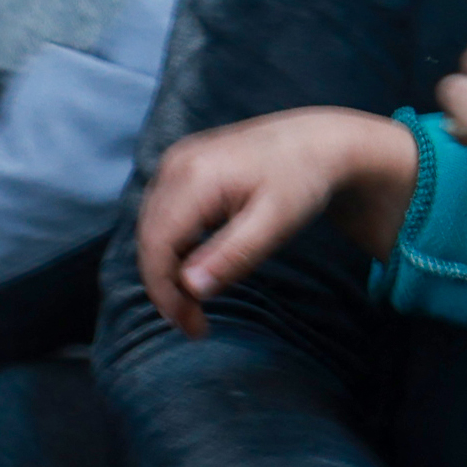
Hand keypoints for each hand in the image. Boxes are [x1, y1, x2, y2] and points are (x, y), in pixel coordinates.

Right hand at [137, 108, 418, 336]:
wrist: (316, 140)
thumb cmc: (302, 180)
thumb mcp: (276, 223)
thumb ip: (233, 255)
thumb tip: (191, 288)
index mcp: (196, 175)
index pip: (157, 244)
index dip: (165, 292)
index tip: (190, 326)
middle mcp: (176, 164)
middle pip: (150, 239)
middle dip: (166, 288)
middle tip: (195, 325)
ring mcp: (176, 162)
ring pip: (152, 230)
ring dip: (167, 271)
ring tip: (196, 305)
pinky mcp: (181, 167)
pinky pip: (163, 216)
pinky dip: (173, 249)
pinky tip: (197, 270)